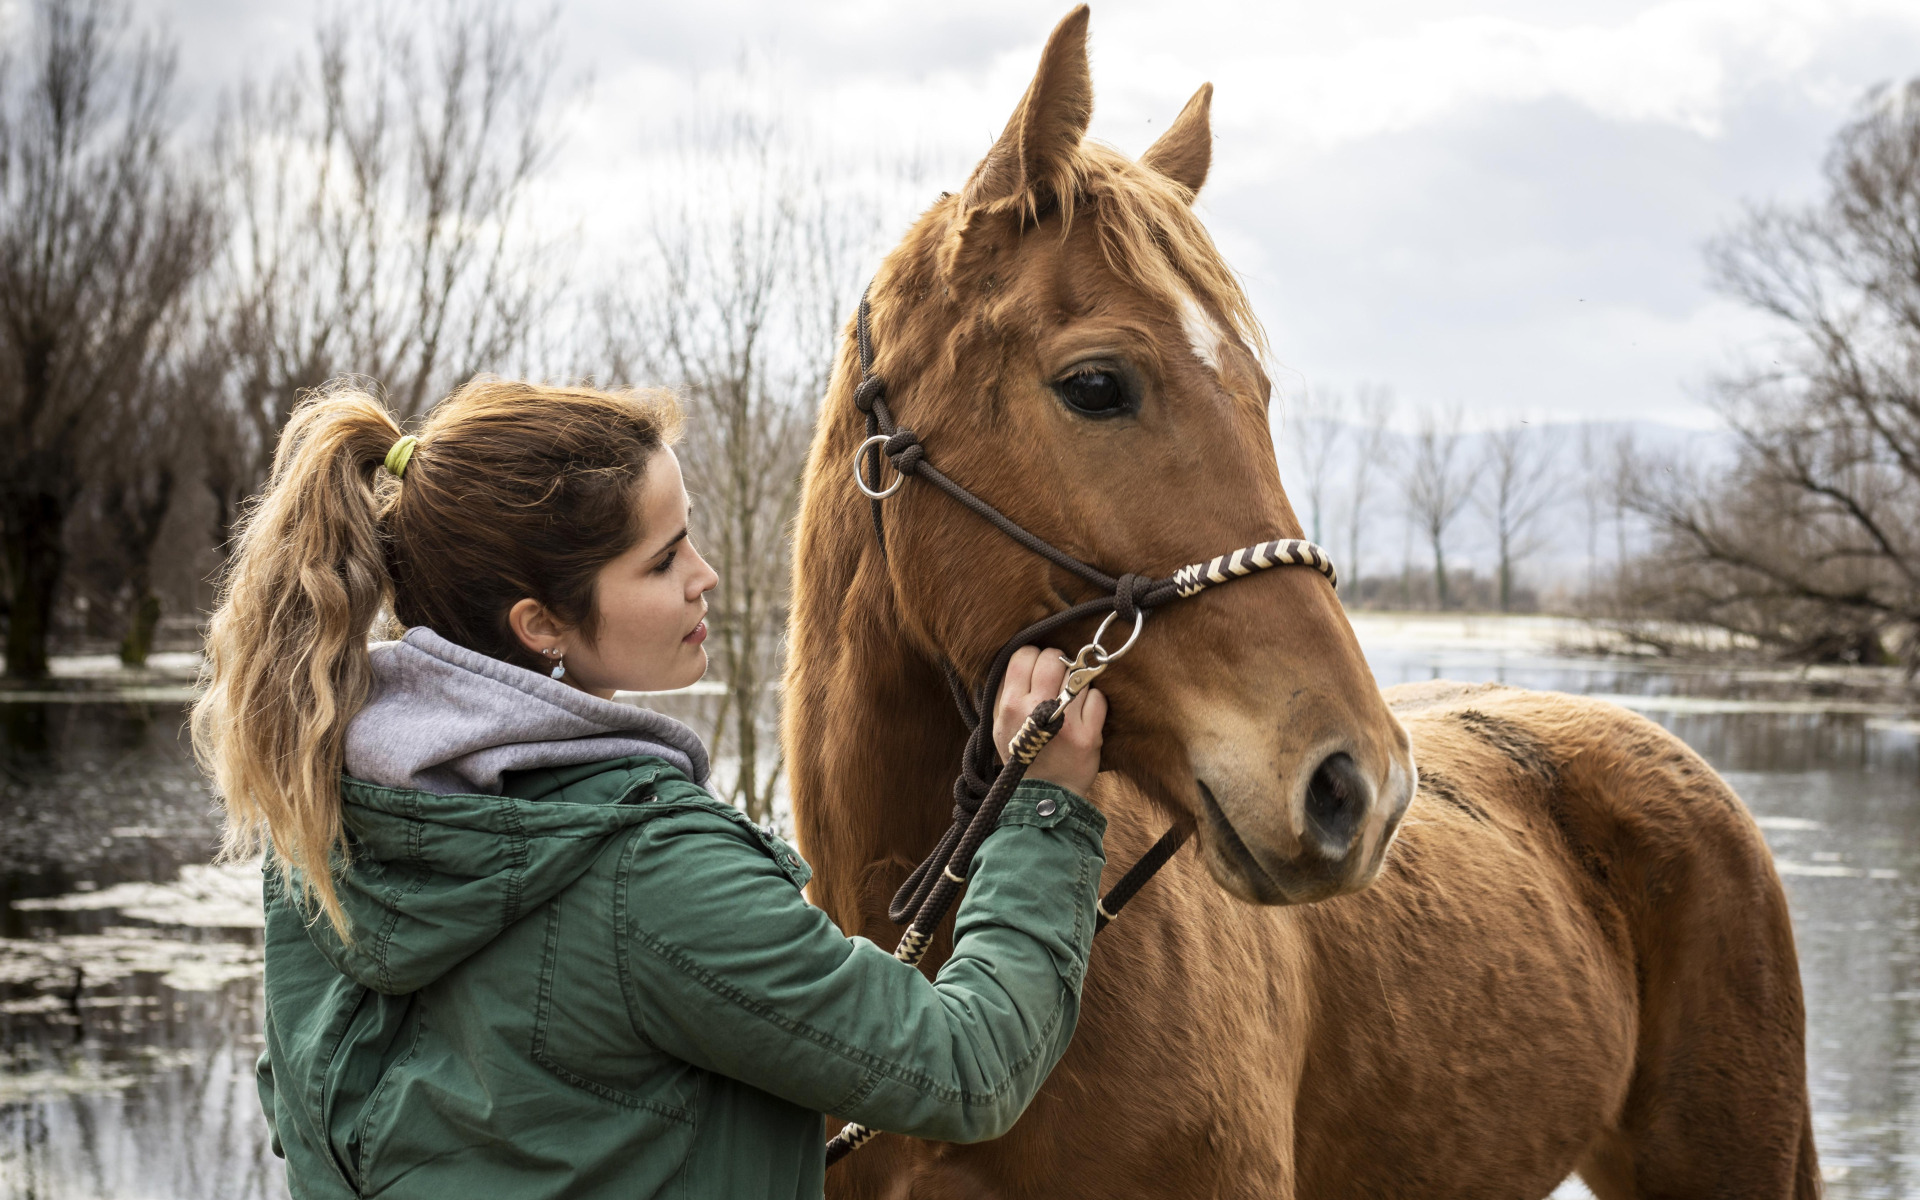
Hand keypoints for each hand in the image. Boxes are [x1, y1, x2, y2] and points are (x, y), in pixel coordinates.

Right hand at [992, 645, 1106, 798]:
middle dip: (1059, 665)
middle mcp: (1036, 710)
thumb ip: (1005, 691)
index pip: (1024, 654)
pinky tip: (1083, 715)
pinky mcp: (1088, 735)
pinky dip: (1093, 702)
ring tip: (1069, 702)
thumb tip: (1022, 658)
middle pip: (1054, 658)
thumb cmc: (1022, 755)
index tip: (1039, 670)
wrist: (1044, 795)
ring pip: (1078, 676)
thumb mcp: (1000, 724)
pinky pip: (1097, 697)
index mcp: (1010, 705)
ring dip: (1077, 685)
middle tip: (1058, 681)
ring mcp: (1065, 722)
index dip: (1034, 657)